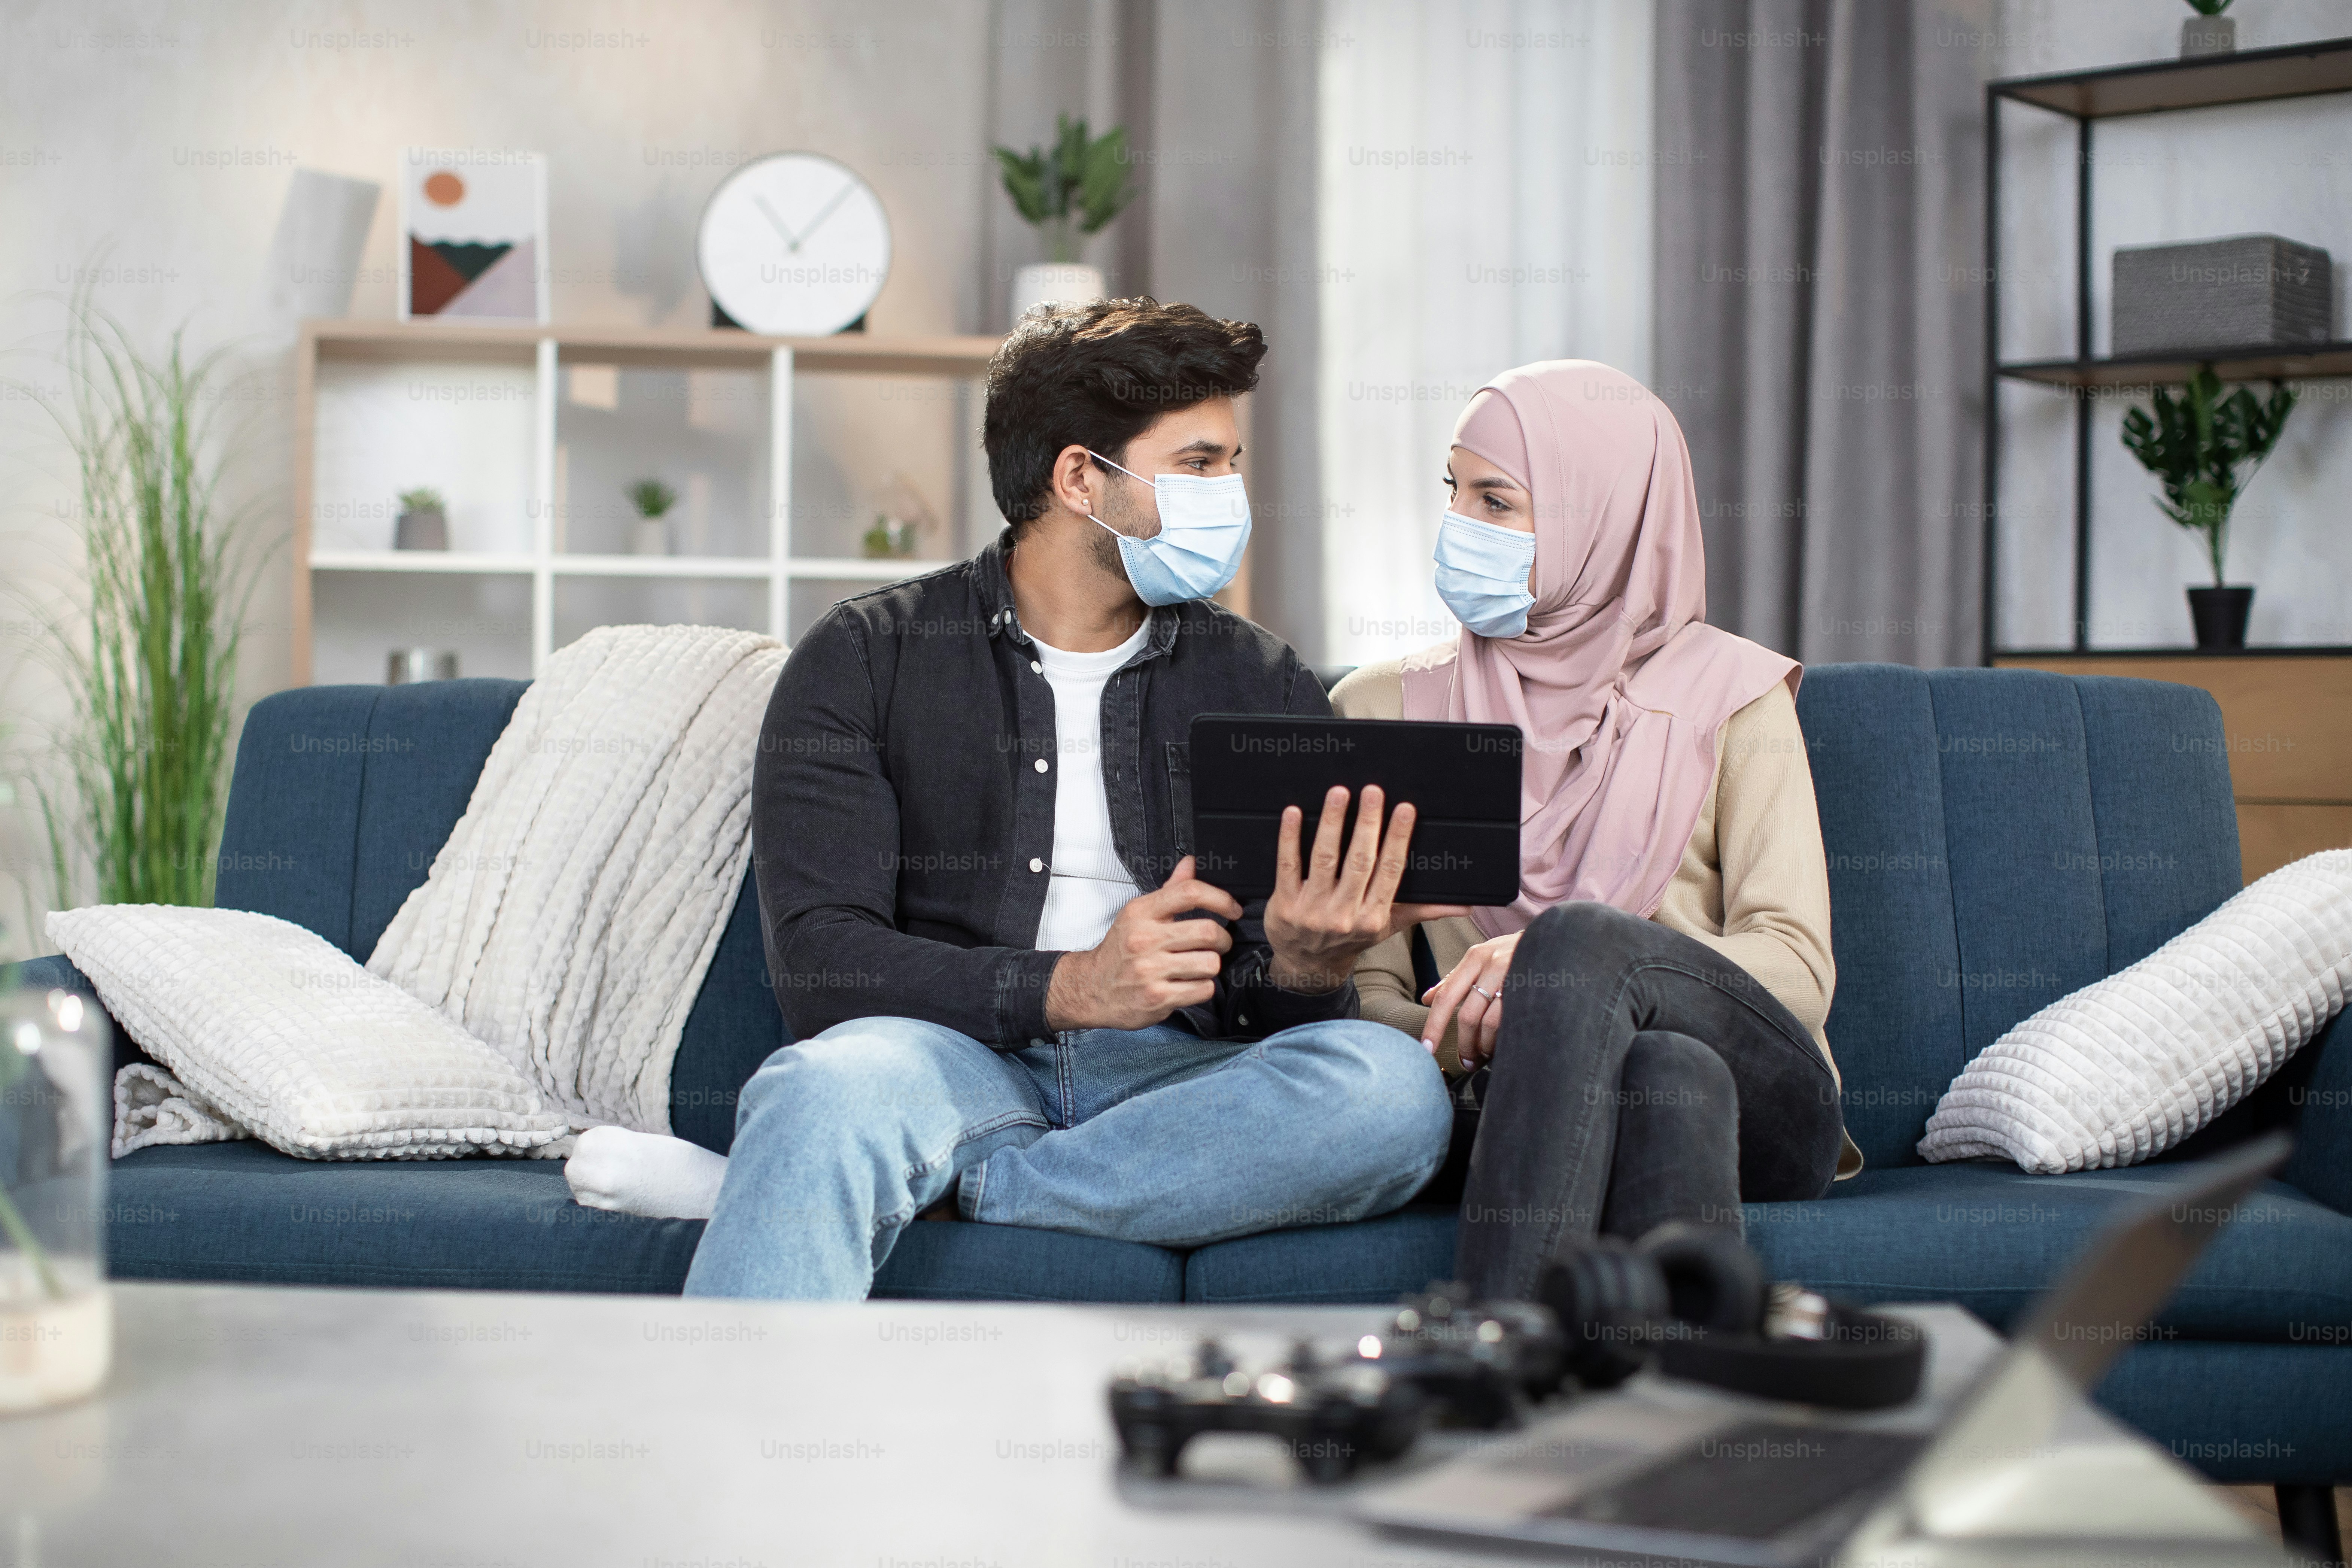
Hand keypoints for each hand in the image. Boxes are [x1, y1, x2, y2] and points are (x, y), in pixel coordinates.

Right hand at [1045, 856, 1242, 1030]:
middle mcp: (1144, 939)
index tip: (1232, 909)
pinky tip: (1190, 984)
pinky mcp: (1157, 998)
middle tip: (1219, 944)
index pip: (1189, 892)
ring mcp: (1150, 970)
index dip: (1220, 899)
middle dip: (1223, 939)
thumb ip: (1169, 890)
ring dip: (1212, 966)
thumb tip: (1190, 863)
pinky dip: (1203, 988)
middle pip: (1208, 931)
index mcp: (1141, 912)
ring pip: (1210, 963)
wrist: (1091, 988)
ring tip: (1200, 966)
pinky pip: (1203, 989)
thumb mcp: (1138, 915)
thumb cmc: (1120, 950)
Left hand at [1264, 785, 1469, 993]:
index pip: (1390, 871)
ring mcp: (1313, 909)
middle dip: (1368, 824)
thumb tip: (1464, 905)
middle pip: (1360, 862)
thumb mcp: (1388, 927)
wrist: (1306, 965)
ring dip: (1333, 824)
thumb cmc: (1350, 937)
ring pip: (1325, 859)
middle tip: (1373, 791)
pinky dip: (1290, 838)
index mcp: (1374, 916)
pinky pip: (1288, 866)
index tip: (1404, 810)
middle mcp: (1345, 914)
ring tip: (1339, 793)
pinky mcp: (1285, 905)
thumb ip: (1423, 910)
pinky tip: (1294, 813)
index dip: (1398, 839)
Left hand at [1420, 931, 1521, 1069]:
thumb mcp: (1482, 958)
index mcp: (1475, 957)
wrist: (1557, 939)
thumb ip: (1455, 978)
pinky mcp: (1533, 990)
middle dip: (1464, 1045)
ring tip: (1485, 1056)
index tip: (1426, 1048)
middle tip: (1466, 1061)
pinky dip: (1504, 1040)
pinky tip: (1504, 1045)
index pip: (1446, 997)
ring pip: (1490, 1023)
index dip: (1434, 1026)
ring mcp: (1514, 977)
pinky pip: (1513, 1023)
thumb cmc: (1514, 952)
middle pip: (1468, 1016)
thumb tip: (1427, 998)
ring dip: (1485, 1046)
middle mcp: (1492, 964)